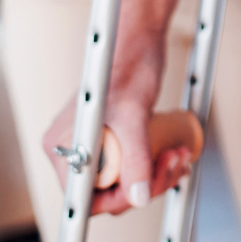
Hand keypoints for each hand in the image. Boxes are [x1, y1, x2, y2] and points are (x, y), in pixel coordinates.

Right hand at [39, 19, 193, 215]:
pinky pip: (128, 167)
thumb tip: (138, 197)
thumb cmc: (129, 66)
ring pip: (121, 181)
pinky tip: (174, 153)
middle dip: (145, 184)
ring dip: (155, 175)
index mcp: (62, 145)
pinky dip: (152, 165)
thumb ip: (135, 160)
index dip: (115, 201)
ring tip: (178, 155)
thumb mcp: (134, 117)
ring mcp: (89, 145)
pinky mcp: (108, 140)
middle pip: (106, 192)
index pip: (82, 198)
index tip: (144, 191)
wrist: (139, 40)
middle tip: (173, 163)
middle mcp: (70, 148)